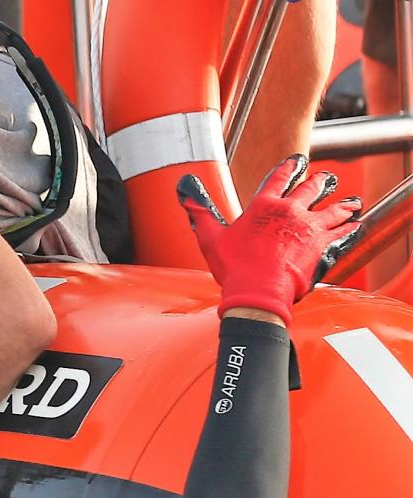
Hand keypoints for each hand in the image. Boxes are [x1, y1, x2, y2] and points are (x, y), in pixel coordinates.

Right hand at [177, 154, 362, 324]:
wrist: (258, 293)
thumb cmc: (234, 268)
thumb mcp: (210, 238)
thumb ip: (200, 211)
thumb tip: (184, 188)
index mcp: (264, 206)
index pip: (280, 178)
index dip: (290, 168)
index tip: (297, 161)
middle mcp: (290, 211)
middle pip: (312, 189)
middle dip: (321, 182)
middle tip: (326, 179)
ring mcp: (310, 228)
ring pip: (332, 209)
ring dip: (342, 204)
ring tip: (350, 202)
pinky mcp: (323, 246)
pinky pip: (342, 233)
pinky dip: (350, 229)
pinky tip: (356, 225)